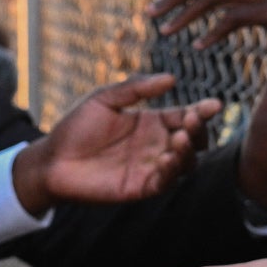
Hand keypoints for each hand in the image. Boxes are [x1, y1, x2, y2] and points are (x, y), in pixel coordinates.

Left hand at [12, 74, 222, 214]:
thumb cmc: (76, 127)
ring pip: (185, 163)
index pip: (184, 116)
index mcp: (151, 122)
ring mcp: (150, 167)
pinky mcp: (141, 187)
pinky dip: (172, 171)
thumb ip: (136, 89)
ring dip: (189, 152)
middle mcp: (156, 144)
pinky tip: (167, 158)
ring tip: (180, 139)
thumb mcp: (104, 99)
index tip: (214, 105)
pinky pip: (166, 182)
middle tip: (192, 121)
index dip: (202, 111)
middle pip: (192, 139)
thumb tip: (171, 79)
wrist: (52, 159)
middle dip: (199, 130)